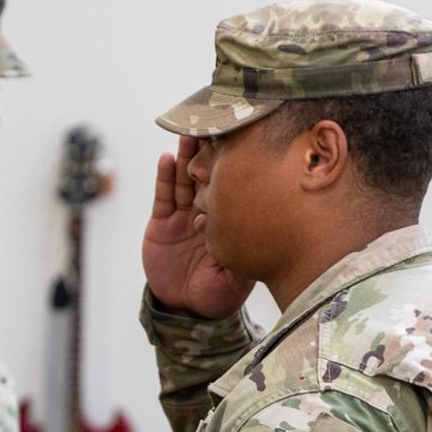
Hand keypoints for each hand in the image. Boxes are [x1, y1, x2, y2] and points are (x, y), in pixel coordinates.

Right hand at [141, 135, 254, 319]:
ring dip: (187, 156)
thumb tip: (269, 232)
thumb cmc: (218, 293)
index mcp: (230, 219)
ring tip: (190, 133)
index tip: (245, 139)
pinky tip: (166, 159)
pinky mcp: (162, 223)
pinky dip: (165, 178)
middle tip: (216, 123)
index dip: (236, 164)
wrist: (186, 308)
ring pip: (185, 179)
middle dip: (211, 151)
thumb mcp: (241, 276)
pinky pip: (163, 197)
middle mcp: (207, 211)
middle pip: (209, 174)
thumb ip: (249, 254)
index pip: (234, 185)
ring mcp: (183, 216)